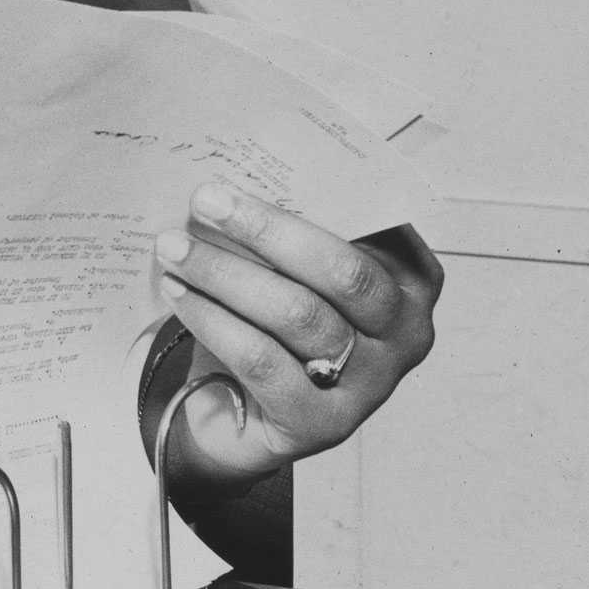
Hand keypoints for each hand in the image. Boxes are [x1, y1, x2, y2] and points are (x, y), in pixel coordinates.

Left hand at [150, 183, 441, 491]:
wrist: (244, 416)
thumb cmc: (275, 326)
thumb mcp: (293, 272)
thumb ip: (287, 234)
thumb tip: (236, 179)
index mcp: (413, 279)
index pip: (372, 227)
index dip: (314, 193)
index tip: (257, 166)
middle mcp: (407, 332)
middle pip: (341, 271)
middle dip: (265, 229)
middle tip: (204, 198)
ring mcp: (373, 384)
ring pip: (298, 314)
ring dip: (226, 273)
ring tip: (174, 248)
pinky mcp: (324, 423)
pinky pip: (262, 360)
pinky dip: (214, 321)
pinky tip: (179, 295)